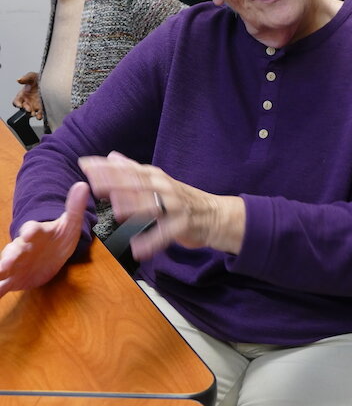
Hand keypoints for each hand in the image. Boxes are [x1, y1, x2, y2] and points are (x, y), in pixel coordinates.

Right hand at [0, 182, 88, 296]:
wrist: (52, 254)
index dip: (30, 230)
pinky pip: (3, 284)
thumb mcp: (71, 224)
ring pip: (5, 266)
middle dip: (9, 256)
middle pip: (14, 249)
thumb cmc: (59, 237)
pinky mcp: (14, 278)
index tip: (28, 233)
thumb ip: (74, 208)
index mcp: (37, 233)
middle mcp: (23, 247)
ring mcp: (17, 262)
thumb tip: (82, 185)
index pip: (32, 229)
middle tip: (4, 265)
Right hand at [13, 72, 42, 119]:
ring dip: (32, 114)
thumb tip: (19, 79)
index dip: (17, 103)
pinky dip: (39, 116)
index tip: (19, 105)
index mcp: (23, 95)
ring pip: (30, 113)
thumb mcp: (32, 76)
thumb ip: (26, 78)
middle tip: (29, 109)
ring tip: (34, 114)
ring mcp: (34, 106)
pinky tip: (40, 115)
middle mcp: (27, 101)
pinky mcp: (41, 109)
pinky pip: (39, 114)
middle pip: (23, 108)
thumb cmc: (38, 79)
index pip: (16, 101)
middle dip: (25, 109)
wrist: (50, 82)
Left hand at [79, 152, 244, 259]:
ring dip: (135, 208)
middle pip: (137, 184)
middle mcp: (163, 187)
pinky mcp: (183, 225)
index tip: (84, 164)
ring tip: (117, 211)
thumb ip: (133, 170)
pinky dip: (152, 242)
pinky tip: (137, 250)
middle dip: (116, 182)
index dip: (106, 167)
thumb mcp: (156, 180)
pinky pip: (165, 234)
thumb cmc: (180, 199)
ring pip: (152, 206)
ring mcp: (174, 206)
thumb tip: (111, 155)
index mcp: (154, 176)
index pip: (126, 169)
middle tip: (94, 184)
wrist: (214, 214)